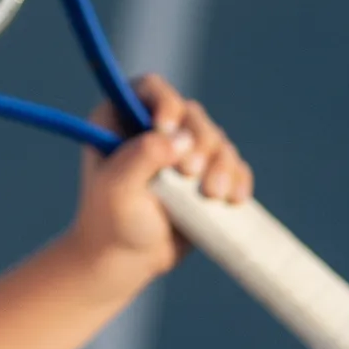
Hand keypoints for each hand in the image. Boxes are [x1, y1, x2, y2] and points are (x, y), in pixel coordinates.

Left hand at [62, 73, 253, 280]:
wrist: (127, 260)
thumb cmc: (111, 222)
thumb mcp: (117, 189)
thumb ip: (142, 157)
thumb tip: (179, 137)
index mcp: (120, 119)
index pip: (151, 88)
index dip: (165, 101)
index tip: (166, 128)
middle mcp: (153, 128)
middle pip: (191, 114)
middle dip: (198, 142)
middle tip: (190, 174)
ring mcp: (182, 151)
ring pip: (216, 139)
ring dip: (221, 164)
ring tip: (211, 195)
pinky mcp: (205, 174)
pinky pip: (233, 165)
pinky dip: (238, 178)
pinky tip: (233, 199)